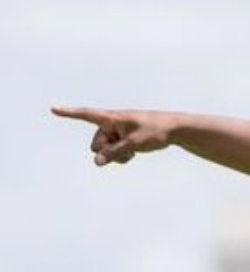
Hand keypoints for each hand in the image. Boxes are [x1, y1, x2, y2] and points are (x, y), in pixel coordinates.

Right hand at [51, 107, 174, 165]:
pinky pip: (114, 151)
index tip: (53, 108)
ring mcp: (118, 131)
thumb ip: (113, 153)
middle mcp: (112, 123)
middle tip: (125, 150)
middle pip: (96, 143)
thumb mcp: (133, 144)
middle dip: (106, 151)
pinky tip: (133, 154)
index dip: (69, 113)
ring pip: (106, 150)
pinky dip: (121, 155)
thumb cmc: (155, 131)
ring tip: (132, 152)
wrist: (175, 129)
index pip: (87, 115)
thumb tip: (96, 162)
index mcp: (112, 118)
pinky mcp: (124, 138)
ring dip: (115, 155)